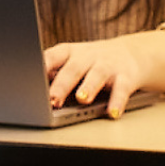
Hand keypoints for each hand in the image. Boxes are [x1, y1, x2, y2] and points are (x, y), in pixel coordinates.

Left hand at [40, 30, 164, 116]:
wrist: (133, 53)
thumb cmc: (94, 62)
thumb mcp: (73, 62)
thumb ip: (55, 75)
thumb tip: (31, 94)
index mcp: (70, 53)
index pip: (53, 56)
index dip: (41, 67)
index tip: (31, 80)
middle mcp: (88, 56)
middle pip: (73, 68)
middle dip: (62, 84)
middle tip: (53, 100)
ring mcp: (108, 65)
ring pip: (97, 75)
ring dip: (89, 87)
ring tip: (82, 99)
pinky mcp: (127, 76)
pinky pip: (122, 89)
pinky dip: (117, 101)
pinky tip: (112, 112)